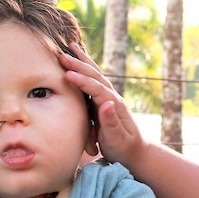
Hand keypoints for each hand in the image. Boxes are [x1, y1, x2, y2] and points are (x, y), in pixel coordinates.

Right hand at [60, 46, 146, 164]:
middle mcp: (113, 98)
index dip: (83, 81)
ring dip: (83, 60)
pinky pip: (93, 81)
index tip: (68, 74)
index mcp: (115, 106)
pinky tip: (79, 61)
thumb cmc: (125, 149)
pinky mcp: (104, 101)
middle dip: (79, 65)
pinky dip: (85, 68)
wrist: (136, 152)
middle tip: (62, 55)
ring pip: (95, 74)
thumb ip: (112, 122)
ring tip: (71, 45)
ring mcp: (109, 98)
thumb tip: (107, 103)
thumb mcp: (118, 139)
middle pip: (95, 76)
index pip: (98, 89)